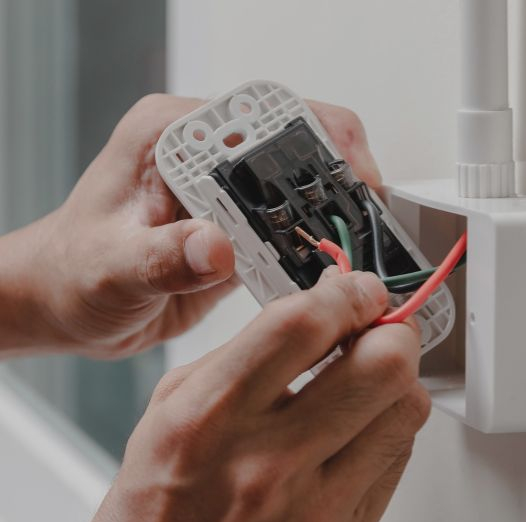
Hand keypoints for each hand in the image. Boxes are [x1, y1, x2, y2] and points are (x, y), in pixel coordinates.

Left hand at [0, 96, 380, 358]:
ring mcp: (223, 197)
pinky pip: (286, 234)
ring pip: (299, 194)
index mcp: (174, 137)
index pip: (267, 115)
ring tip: (350, 253)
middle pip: (296, 150)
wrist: (66, 303)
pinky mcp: (234, 232)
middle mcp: (205, 159)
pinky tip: (321, 272)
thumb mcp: (110, 266)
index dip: (322, 139)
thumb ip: (162, 257)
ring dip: (329, 220)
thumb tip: (218, 247)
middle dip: (338, 182)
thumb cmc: (71, 273)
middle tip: (360, 225)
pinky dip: (310, 251)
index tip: (352, 183)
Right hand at [28, 270, 428, 521]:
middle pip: (382, 364)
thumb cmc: (154, 507)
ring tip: (369, 372)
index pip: (304, 327)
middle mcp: (267, 464)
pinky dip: (387, 424)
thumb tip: (318, 310)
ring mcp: (314, 510)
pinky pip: (398, 458)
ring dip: (396, 375)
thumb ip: (249, 351)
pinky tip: (358, 424)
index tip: (355, 288)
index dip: (346, 292)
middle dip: (390, 325)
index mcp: (211, 416)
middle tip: (376, 321)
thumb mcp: (175, 404)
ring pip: (407, 410)